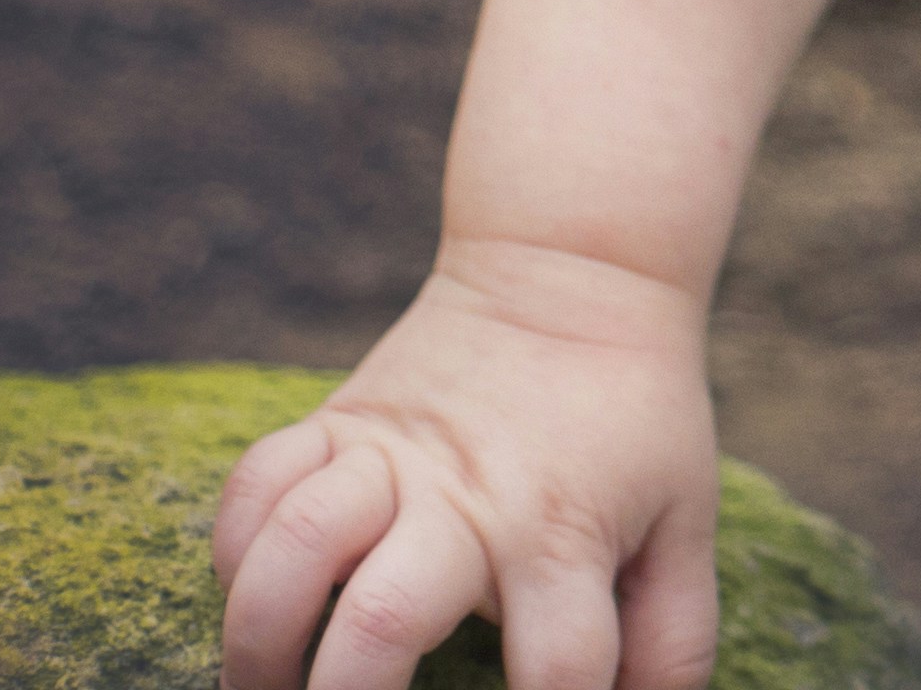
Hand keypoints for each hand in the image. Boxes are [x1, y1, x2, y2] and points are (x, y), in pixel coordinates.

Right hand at [212, 239, 722, 689]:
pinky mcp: (339, 419)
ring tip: (260, 688)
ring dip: (259, 639)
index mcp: (563, 536)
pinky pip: (256, 482)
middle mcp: (468, 502)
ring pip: (295, 548)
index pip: (559, 668)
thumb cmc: (637, 417)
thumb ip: (675, 636)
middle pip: (386, 624)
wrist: (579, 271)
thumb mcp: (686, 519)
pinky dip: (233, 542)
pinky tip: (249, 589)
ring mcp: (391, 457)